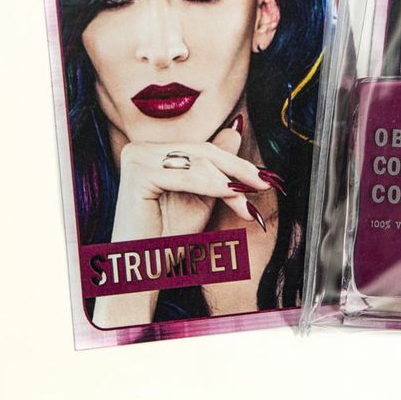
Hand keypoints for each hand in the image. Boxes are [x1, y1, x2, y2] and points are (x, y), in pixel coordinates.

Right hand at [110, 124, 269, 241]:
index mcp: (152, 150)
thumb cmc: (169, 236)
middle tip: (264, 184)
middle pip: (203, 153)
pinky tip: (233, 196)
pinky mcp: (137, 173)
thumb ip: (216, 167)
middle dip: (238, 170)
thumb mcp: (201, 195)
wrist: (143, 268)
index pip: (203, 150)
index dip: (236, 164)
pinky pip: (187, 176)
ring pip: (199, 163)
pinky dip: (213, 186)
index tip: (263, 178)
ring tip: (248, 202)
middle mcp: (140, 149)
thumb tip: (236, 131)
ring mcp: (136, 158)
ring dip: (229, 183)